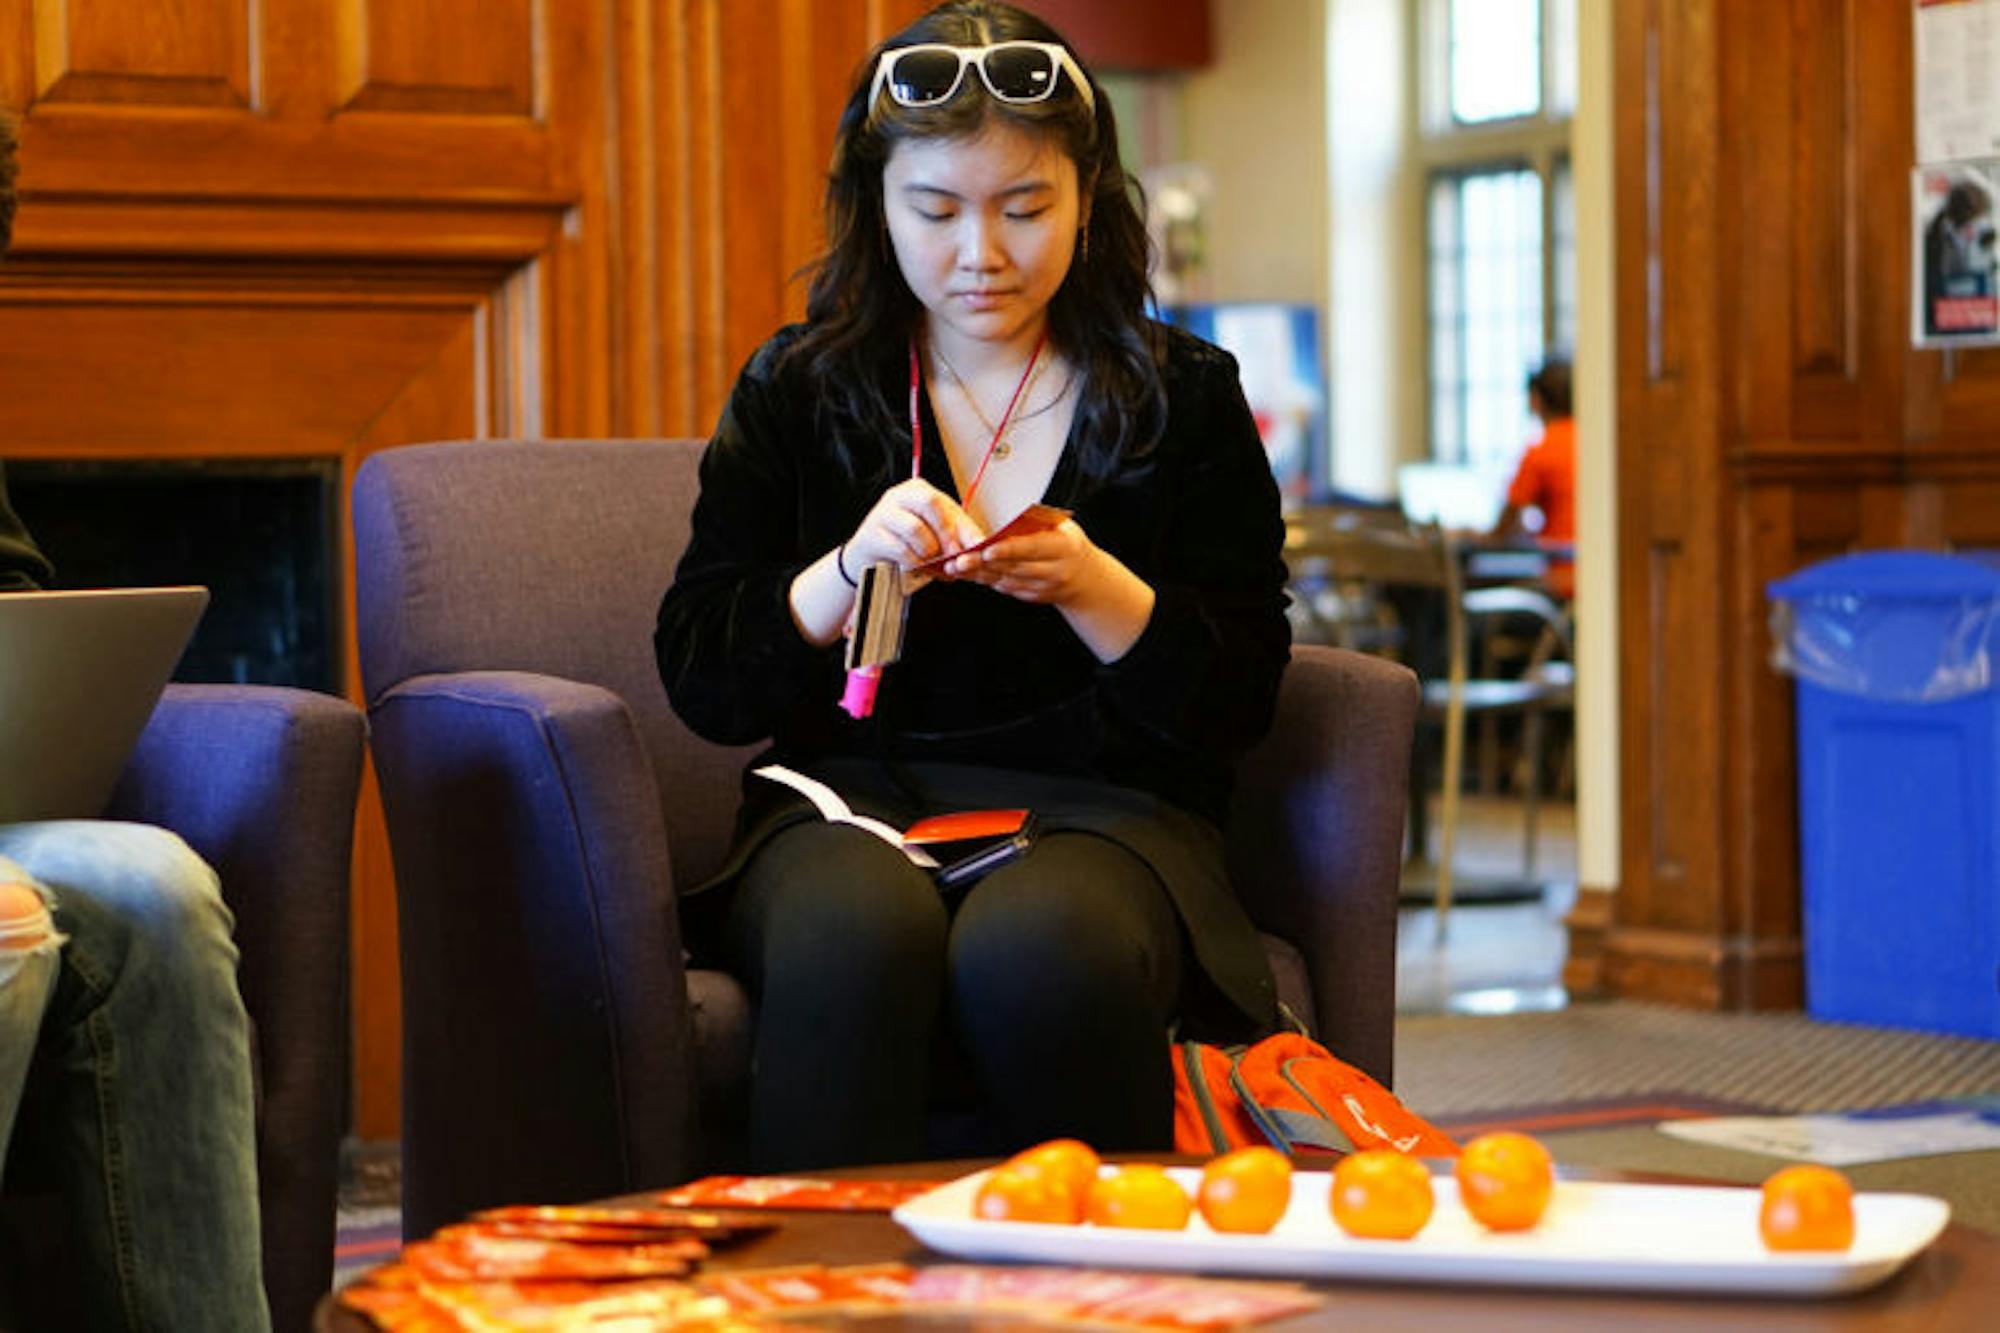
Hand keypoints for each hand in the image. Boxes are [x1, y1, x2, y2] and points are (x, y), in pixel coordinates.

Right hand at [845, 480, 984, 590]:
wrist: (870, 561)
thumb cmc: (906, 546)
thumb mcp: (934, 537)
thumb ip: (955, 538)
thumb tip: (979, 546)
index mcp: (918, 490)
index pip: (948, 504)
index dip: (965, 528)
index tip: (977, 548)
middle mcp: (899, 496)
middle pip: (930, 502)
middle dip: (946, 533)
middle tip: (953, 556)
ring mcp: (883, 513)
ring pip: (915, 527)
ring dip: (928, 550)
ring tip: (930, 563)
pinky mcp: (871, 535)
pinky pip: (900, 548)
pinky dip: (913, 562)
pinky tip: (915, 568)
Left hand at [943, 515, 1108, 605]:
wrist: (1086, 579)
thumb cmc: (1069, 544)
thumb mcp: (1063, 527)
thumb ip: (1038, 522)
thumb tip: (1011, 516)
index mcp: (1063, 548)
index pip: (1032, 548)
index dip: (1008, 550)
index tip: (987, 550)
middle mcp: (1054, 571)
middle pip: (1014, 568)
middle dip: (984, 565)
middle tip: (959, 560)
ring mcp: (1043, 587)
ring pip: (1005, 580)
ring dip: (978, 574)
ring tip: (955, 566)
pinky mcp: (1031, 597)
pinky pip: (1005, 588)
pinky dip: (985, 580)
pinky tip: (968, 573)